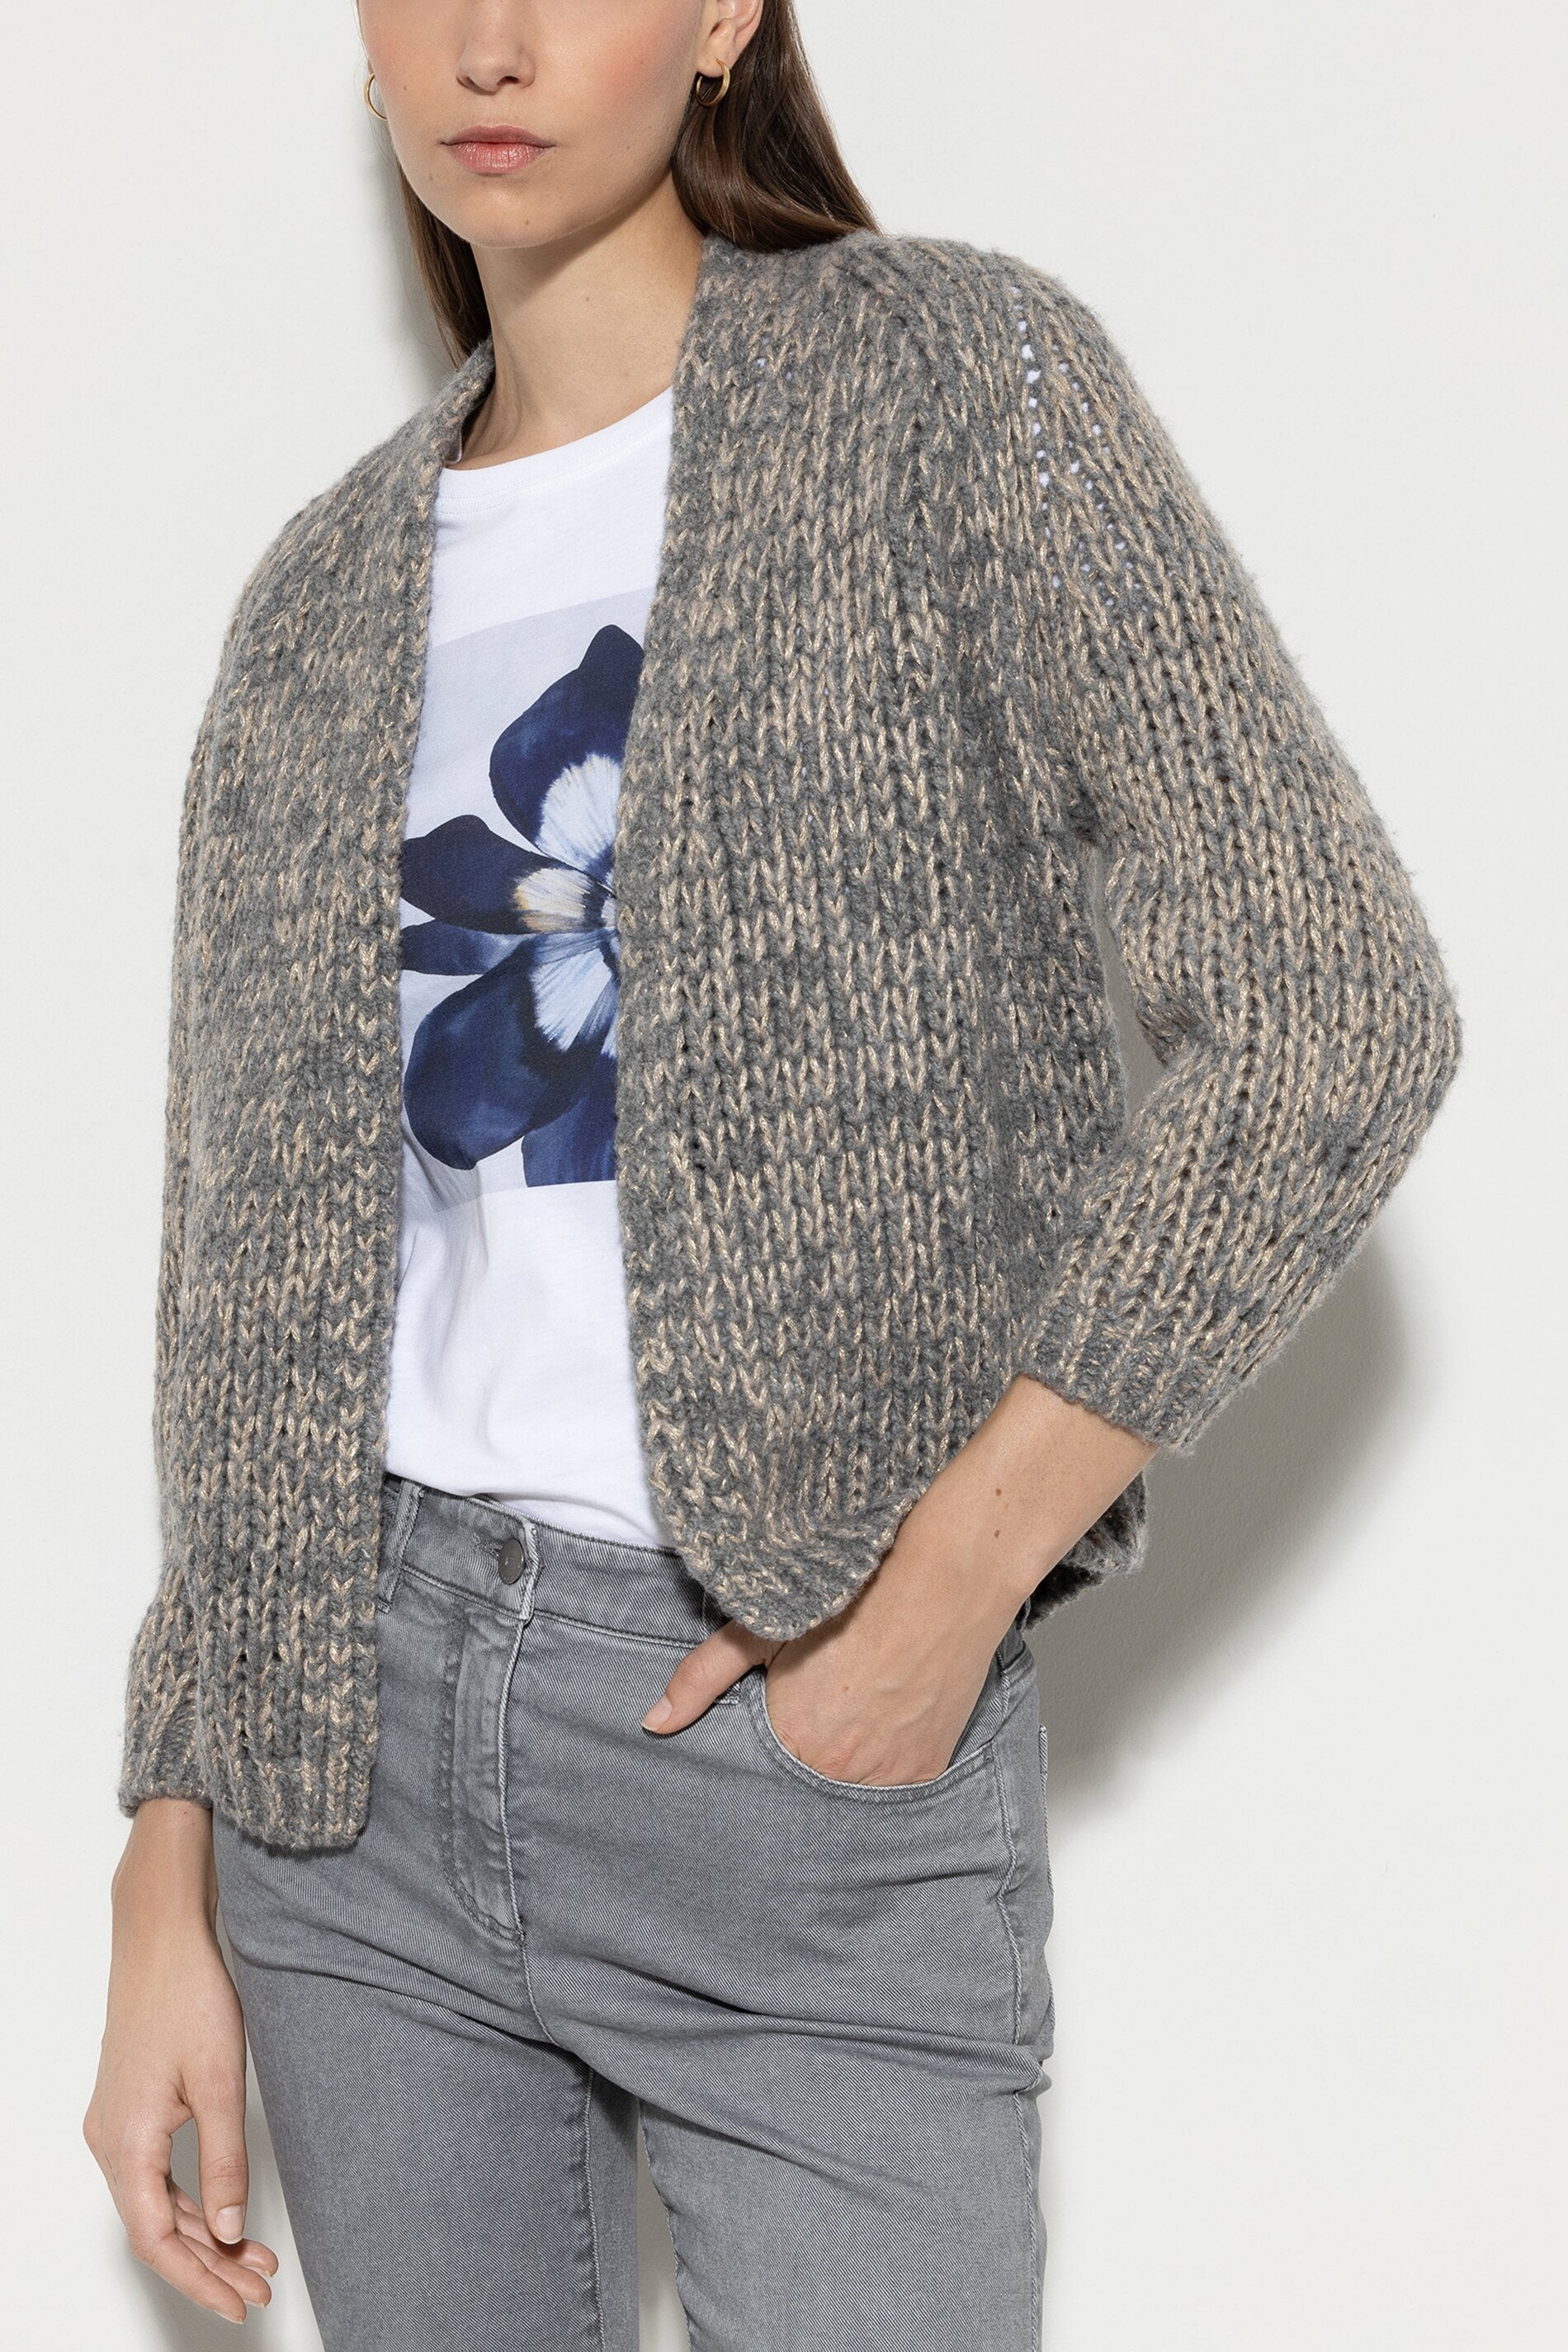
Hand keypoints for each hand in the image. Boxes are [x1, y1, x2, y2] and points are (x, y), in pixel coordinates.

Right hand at [84, 1798, 278, 2324]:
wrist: (161, 1936)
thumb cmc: (188, 1995)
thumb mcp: (220, 2081)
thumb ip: (225, 2159)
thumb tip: (233, 2228)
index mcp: (125, 2143)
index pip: (156, 2241)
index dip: (200, 2278)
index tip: (240, 2302)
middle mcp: (109, 2141)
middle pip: (156, 2228)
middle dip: (210, 2263)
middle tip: (260, 2286)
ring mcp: (115, 2124)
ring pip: (156, 2202)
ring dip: (204, 2232)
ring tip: (257, 2257)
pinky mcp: (129, 2107)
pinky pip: (155, 2174)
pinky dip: (191, 2198)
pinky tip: (227, 2211)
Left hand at [640, 1375, 1155, 1782]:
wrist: (947, 1576)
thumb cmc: (854, 1594)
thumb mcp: (764, 1626)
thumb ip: (703, 1677)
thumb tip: (653, 1722)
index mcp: (791, 1740)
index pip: (759, 1769)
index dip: (768, 1734)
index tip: (783, 1710)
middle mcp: (840, 1769)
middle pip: (805, 1776)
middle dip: (805, 1746)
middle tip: (823, 1696)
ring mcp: (889, 1775)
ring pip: (849, 1781)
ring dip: (846, 1754)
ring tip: (856, 1698)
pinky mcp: (927, 1769)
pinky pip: (893, 1778)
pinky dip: (887, 1752)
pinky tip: (887, 1707)